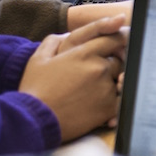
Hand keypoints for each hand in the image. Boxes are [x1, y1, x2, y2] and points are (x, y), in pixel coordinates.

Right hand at [18, 15, 128, 141]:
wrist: (33, 120)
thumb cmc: (34, 89)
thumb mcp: (39, 59)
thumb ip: (53, 42)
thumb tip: (64, 35)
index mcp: (84, 53)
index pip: (114, 39)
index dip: (119, 40)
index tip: (118, 45)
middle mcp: (99, 68)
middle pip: (119, 60)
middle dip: (113, 64)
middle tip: (99, 74)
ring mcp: (105, 88)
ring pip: (121, 79)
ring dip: (113, 82)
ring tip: (96, 90)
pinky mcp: (108, 107)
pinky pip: (122, 99)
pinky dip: (116, 99)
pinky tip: (103, 102)